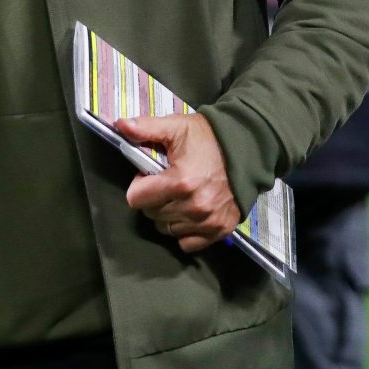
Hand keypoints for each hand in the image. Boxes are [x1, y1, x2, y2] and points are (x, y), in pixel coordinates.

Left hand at [116, 112, 243, 252]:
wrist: (248, 148)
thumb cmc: (208, 138)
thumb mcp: (176, 127)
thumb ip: (146, 128)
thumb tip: (119, 125)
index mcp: (180, 182)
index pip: (136, 199)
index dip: (141, 184)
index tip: (153, 174)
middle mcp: (194, 207)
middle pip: (151, 215)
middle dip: (154, 199)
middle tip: (168, 183)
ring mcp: (208, 221)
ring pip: (167, 229)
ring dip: (168, 215)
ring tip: (180, 196)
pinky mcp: (220, 230)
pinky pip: (187, 243)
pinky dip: (185, 231)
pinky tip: (190, 213)